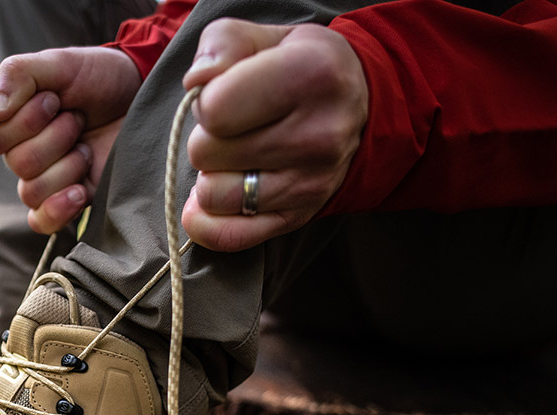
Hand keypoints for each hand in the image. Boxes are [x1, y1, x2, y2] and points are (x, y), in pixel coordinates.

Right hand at [0, 47, 141, 233]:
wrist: (141, 95)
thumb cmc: (98, 76)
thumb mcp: (57, 63)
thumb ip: (17, 76)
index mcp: (13, 122)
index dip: (23, 122)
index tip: (53, 99)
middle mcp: (24, 153)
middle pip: (18, 164)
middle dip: (55, 138)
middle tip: (78, 118)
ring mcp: (48, 179)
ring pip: (32, 192)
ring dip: (66, 166)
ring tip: (86, 147)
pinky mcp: (71, 199)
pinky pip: (42, 222)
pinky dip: (56, 210)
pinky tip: (79, 192)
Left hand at [182, 19, 367, 251]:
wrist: (360, 104)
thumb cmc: (299, 66)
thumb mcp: (265, 36)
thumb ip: (222, 43)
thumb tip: (197, 84)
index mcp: (310, 75)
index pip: (215, 109)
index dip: (206, 101)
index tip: (225, 94)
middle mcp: (318, 134)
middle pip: (207, 153)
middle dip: (207, 138)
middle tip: (235, 127)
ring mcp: (311, 182)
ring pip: (214, 195)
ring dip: (212, 175)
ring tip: (237, 156)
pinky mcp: (300, 217)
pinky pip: (232, 237)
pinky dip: (208, 223)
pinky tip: (208, 203)